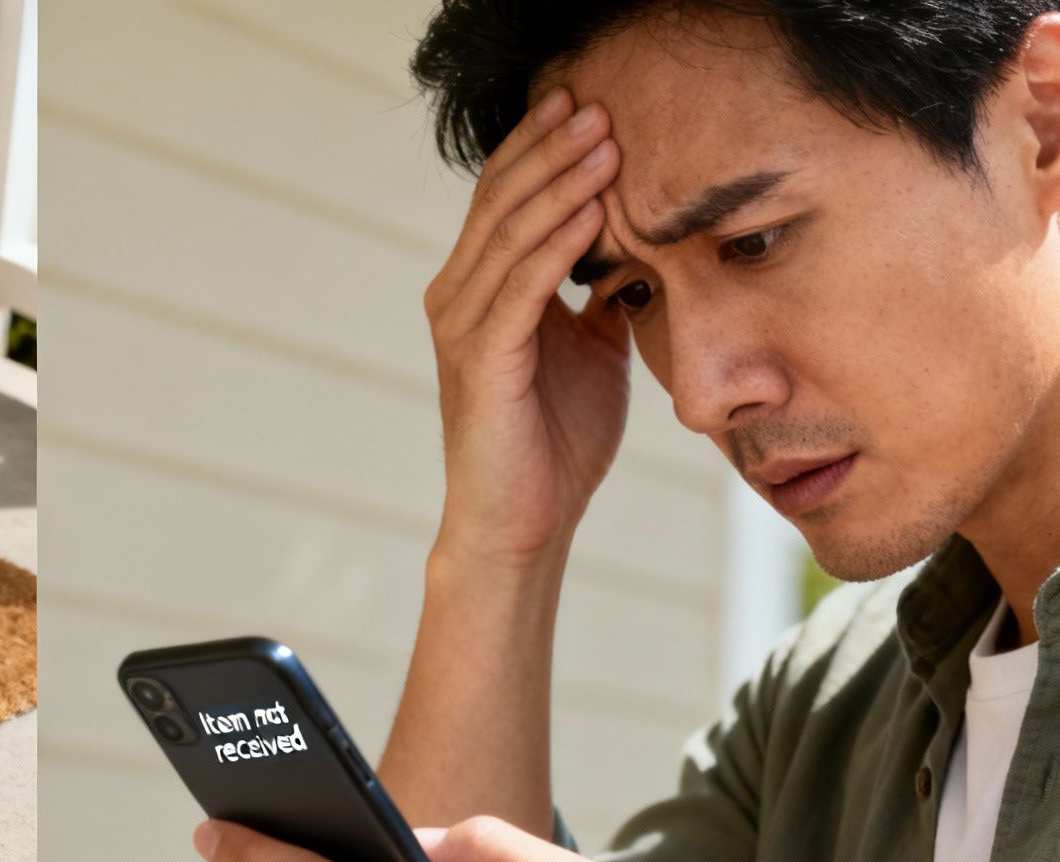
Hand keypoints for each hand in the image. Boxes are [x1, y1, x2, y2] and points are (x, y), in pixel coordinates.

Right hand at [425, 87, 631, 569]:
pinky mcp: (481, 362)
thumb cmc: (556, 442)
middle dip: (552, 149)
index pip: (505, 198)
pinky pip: (519, 289)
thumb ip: (600, 295)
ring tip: (605, 141)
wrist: (524, 522)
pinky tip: (590, 211)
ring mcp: (463, 329)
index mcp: (478, 290)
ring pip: (510, 236)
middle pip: (501, 201)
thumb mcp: (592, 349)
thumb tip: (640, 245)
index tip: (590, 103)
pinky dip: (554, 246)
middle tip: (600, 104)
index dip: (542, 148)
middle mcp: (457, 299)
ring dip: (560, 184)